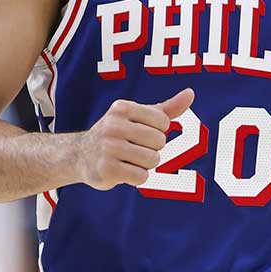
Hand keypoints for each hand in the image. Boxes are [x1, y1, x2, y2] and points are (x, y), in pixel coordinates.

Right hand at [75, 89, 193, 189]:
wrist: (80, 155)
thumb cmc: (116, 134)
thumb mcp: (138, 117)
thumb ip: (166, 108)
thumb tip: (190, 94)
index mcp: (122, 108)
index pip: (163, 122)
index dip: (157, 132)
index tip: (140, 134)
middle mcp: (113, 125)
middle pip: (159, 142)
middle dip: (152, 150)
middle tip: (133, 149)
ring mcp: (109, 147)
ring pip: (152, 160)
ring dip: (145, 165)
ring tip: (128, 160)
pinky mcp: (107, 169)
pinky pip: (141, 177)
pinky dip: (137, 177)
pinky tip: (122, 171)